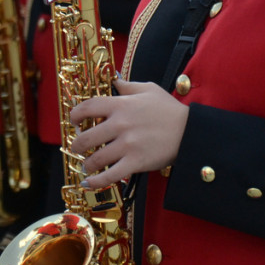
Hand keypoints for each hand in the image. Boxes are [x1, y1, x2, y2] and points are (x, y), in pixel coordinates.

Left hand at [69, 79, 188, 189]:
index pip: (88, 107)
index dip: (75, 115)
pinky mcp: (135, 162)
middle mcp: (120, 124)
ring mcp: (127, 145)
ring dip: (87, 164)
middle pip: (87, 137)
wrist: (190, 132)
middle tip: (77, 147)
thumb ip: (127, 86)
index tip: (74, 121)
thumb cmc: (169, 110)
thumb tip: (114, 81)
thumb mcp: (149, 89)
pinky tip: (88, 183)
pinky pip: (110, 175)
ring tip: (87, 165)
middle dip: (77, 145)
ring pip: (96, 158)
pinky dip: (96, 181)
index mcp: (121, 105)